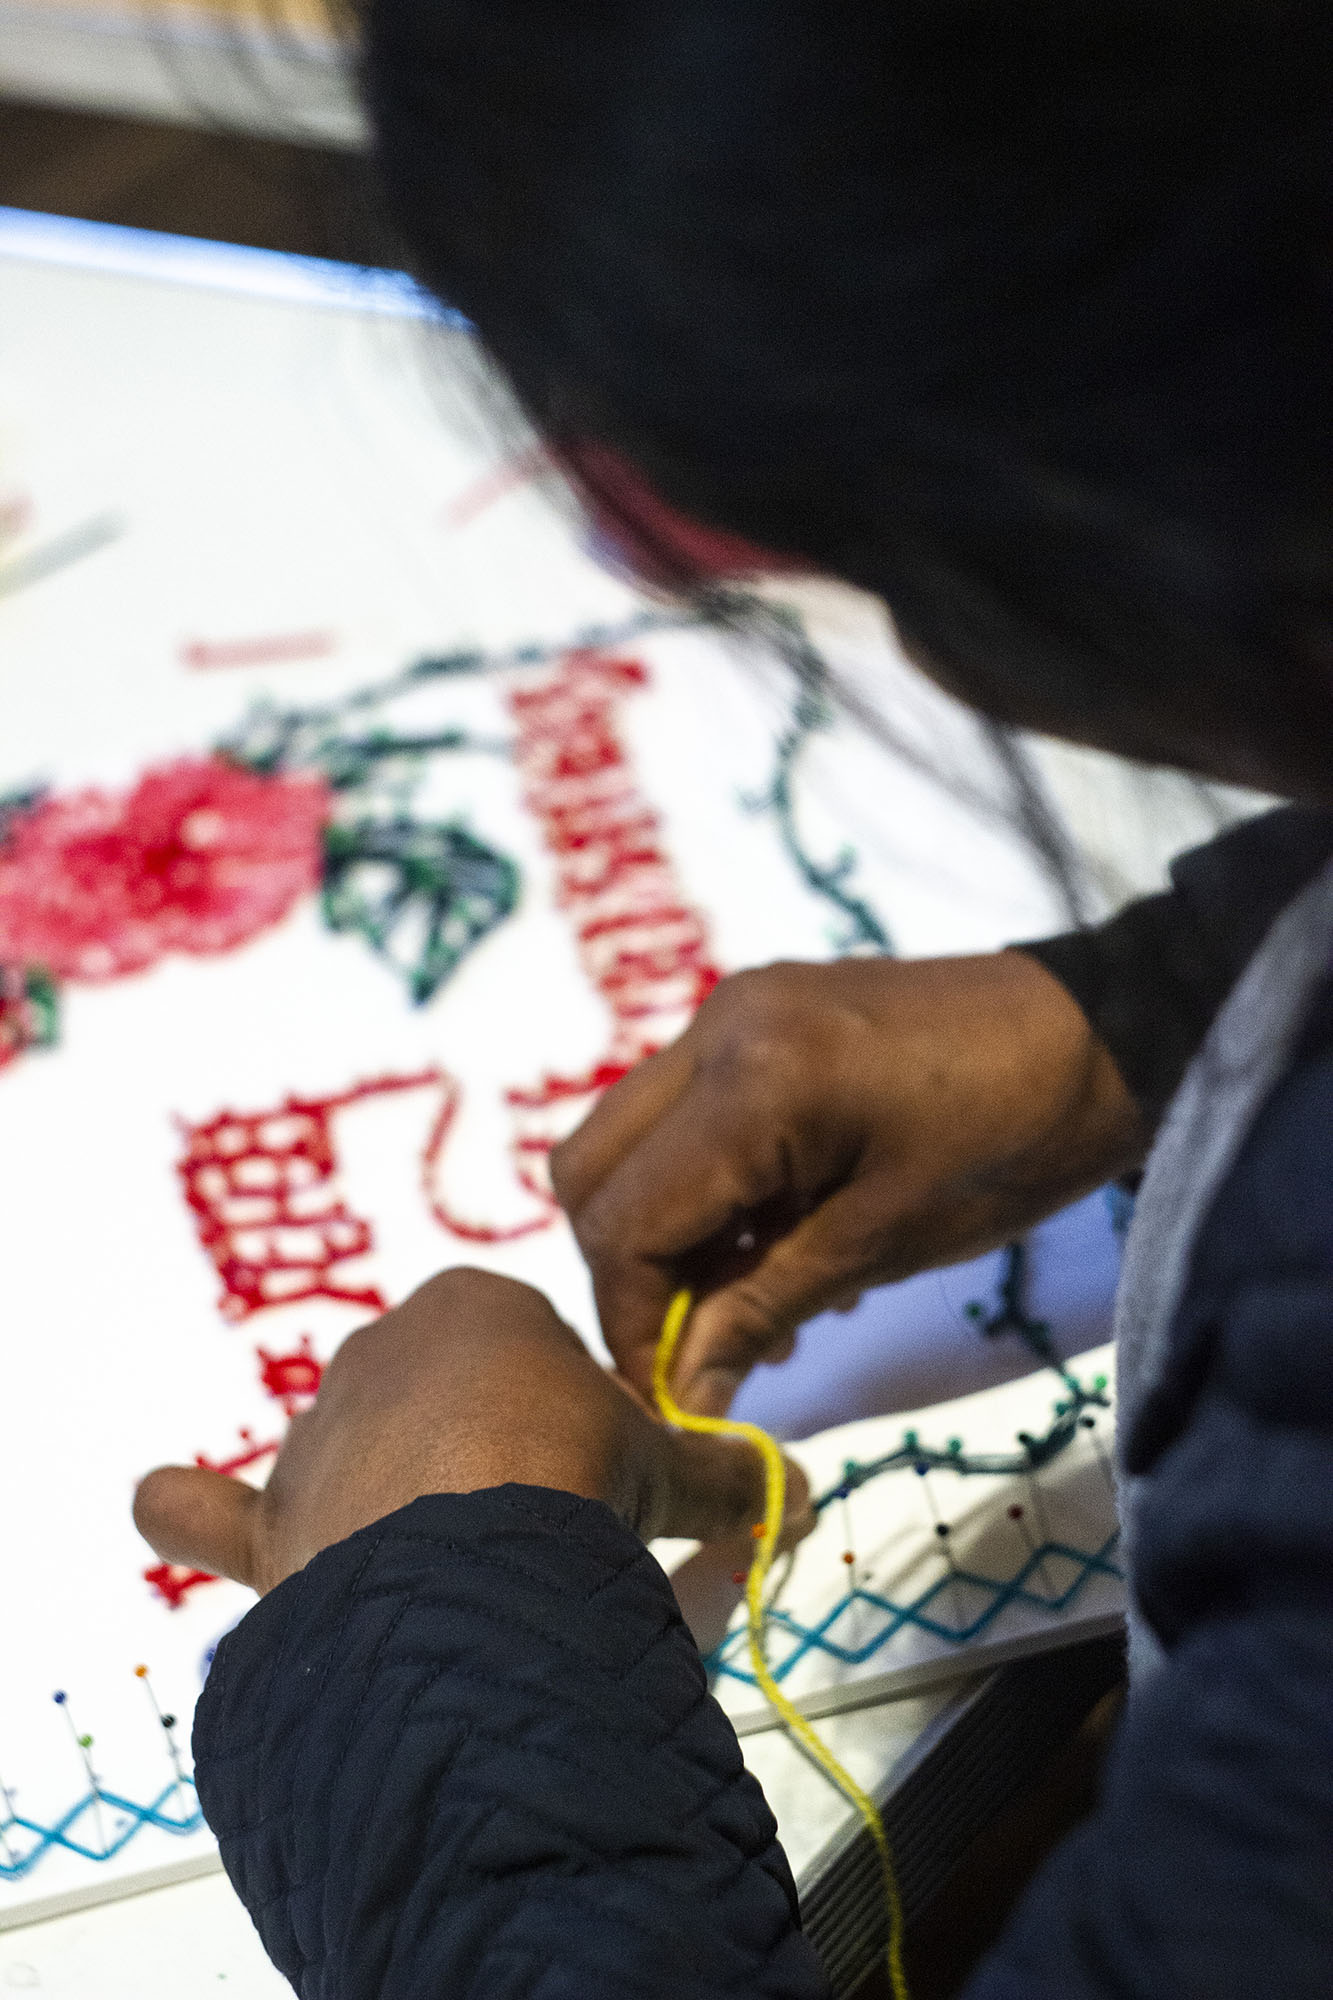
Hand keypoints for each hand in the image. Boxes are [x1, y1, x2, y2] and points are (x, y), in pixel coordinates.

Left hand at [133, 1269, 811, 1597]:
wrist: (470, 1552)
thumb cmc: (568, 1473)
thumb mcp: (668, 1467)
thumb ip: (730, 1477)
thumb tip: (802, 1497)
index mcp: (479, 1309)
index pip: (537, 1357)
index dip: (579, 1421)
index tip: (606, 1479)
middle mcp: (386, 1355)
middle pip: (449, 1404)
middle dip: (495, 1457)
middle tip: (548, 1531)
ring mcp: (321, 1437)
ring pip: (359, 1459)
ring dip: (398, 1501)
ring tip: (463, 1573)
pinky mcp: (277, 1523)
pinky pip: (213, 1510)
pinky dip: (191, 1510)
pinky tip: (161, 1500)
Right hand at [552, 951, 1144, 1414]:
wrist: (1101, 1035)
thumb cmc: (1011, 1145)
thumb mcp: (882, 1244)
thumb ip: (759, 1311)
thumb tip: (677, 1400)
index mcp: (750, 1083)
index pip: (624, 1219)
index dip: (632, 1321)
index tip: (670, 1397)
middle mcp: (714, 1030)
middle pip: (592, 1170)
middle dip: (627, 1271)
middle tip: (697, 1343)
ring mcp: (730, 1012)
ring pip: (626, 1139)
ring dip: (662, 1229)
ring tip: (746, 1299)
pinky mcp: (755, 1015)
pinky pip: (682, 1112)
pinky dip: (700, 1185)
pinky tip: (769, 1236)